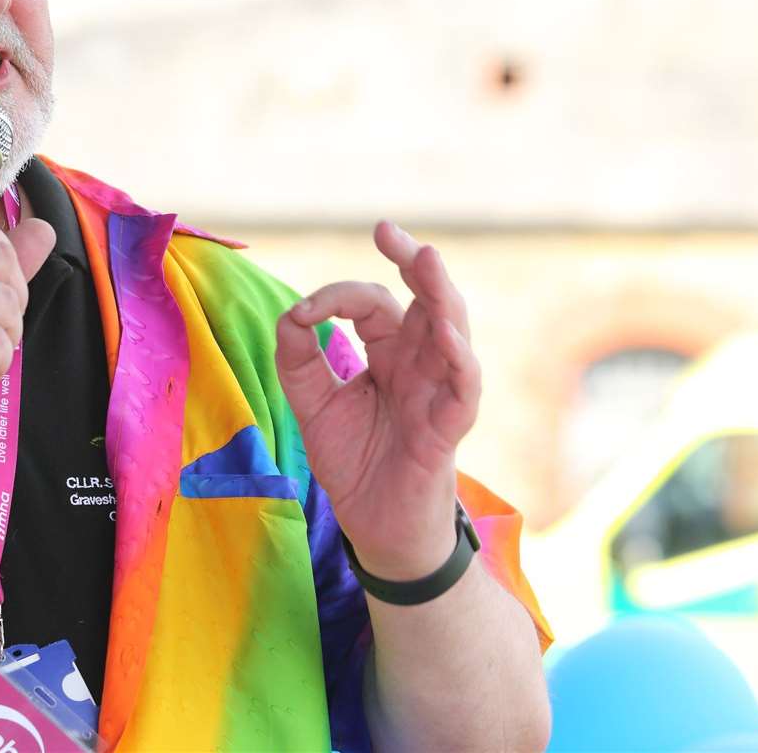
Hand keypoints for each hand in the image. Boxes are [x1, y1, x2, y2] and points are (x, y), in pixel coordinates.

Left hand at [275, 221, 478, 578]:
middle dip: (413, 263)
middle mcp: (419, 365)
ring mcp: (438, 393)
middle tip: (387, 231)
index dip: (337, 298)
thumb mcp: (312, 404)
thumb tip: (295, 314)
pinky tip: (444, 333)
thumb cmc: (354, 461)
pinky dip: (458, 358)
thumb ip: (299, 358)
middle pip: (427, 301)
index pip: (372, 305)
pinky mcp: (447, 428)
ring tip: (427, 259)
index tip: (305, 313)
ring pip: (452, 332)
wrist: (374, 526)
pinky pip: (463, 388)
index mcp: (389, 353)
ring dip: (441, 295)